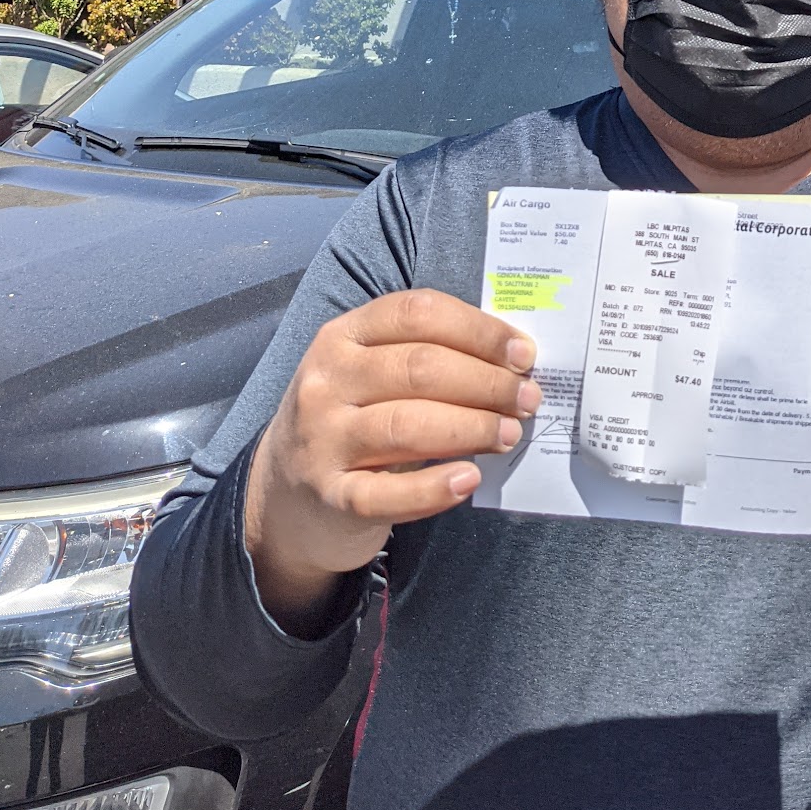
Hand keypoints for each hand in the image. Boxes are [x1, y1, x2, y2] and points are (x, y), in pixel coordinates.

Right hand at [244, 289, 539, 631]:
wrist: (282, 494)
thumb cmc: (351, 418)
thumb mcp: (369, 372)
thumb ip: (424, 356)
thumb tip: (511, 360)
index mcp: (343, 335)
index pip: (418, 313)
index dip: (478, 330)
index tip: (523, 353)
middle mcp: (326, 381)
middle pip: (420, 368)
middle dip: (487, 382)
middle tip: (528, 398)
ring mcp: (322, 439)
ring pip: (407, 426)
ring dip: (472, 428)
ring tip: (510, 434)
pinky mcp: (328, 497)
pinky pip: (386, 494)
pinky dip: (433, 487)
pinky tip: (469, 479)